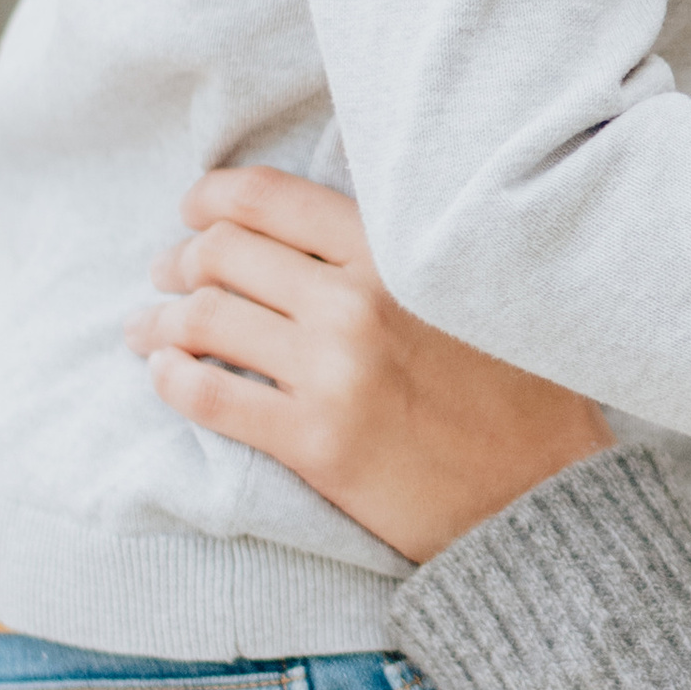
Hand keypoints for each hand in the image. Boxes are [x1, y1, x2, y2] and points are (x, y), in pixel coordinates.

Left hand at [128, 168, 614, 560]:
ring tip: (146, 327)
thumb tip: (323, 204)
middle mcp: (355, 301)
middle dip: (179, 259)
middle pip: (222, 254)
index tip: (194, 210)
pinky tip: (165, 376)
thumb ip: (403, 241)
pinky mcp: (316, 443)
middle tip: (168, 273)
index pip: (267, 198)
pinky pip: (211, 400)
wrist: (544, 492)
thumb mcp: (471, 284)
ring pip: (205, 322)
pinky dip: (172, 381)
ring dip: (159, 321)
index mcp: (392, 250)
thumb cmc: (517, 387)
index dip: (211, 197)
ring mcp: (333, 373)